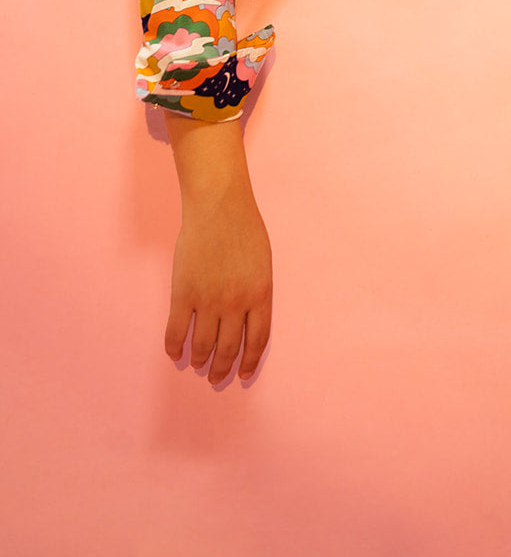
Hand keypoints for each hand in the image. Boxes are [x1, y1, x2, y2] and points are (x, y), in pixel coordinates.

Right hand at [166, 187, 272, 382]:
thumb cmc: (245, 229)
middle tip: (217, 377)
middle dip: (222, 369)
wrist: (219, 206)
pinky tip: (175, 354)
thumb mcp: (263, 263)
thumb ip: (257, 294)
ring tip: (198, 366)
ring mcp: (209, 299)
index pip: (257, 341)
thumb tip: (247, 322)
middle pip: (229, 349)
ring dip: (201, 360)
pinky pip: (177, 331)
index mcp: (261, 295)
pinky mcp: (184, 293)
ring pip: (203, 345)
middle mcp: (236, 303)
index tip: (242, 375)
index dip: (249, 362)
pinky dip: (175, 347)